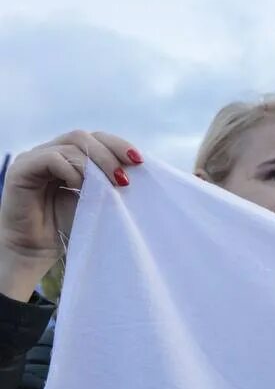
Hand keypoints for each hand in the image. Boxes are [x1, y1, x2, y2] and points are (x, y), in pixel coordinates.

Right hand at [0, 131, 141, 300]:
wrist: (34, 251)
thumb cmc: (66, 227)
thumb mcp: (96, 201)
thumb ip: (109, 182)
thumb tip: (137, 169)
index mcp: (69, 157)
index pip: (95, 139)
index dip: (118, 145)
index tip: (139, 161)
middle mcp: (50, 152)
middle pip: (84, 137)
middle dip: (110, 154)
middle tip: (124, 178)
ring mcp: (34, 159)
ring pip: (71, 144)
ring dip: (96, 163)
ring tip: (110, 185)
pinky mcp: (21, 169)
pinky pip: (52, 158)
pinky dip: (71, 170)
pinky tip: (80, 188)